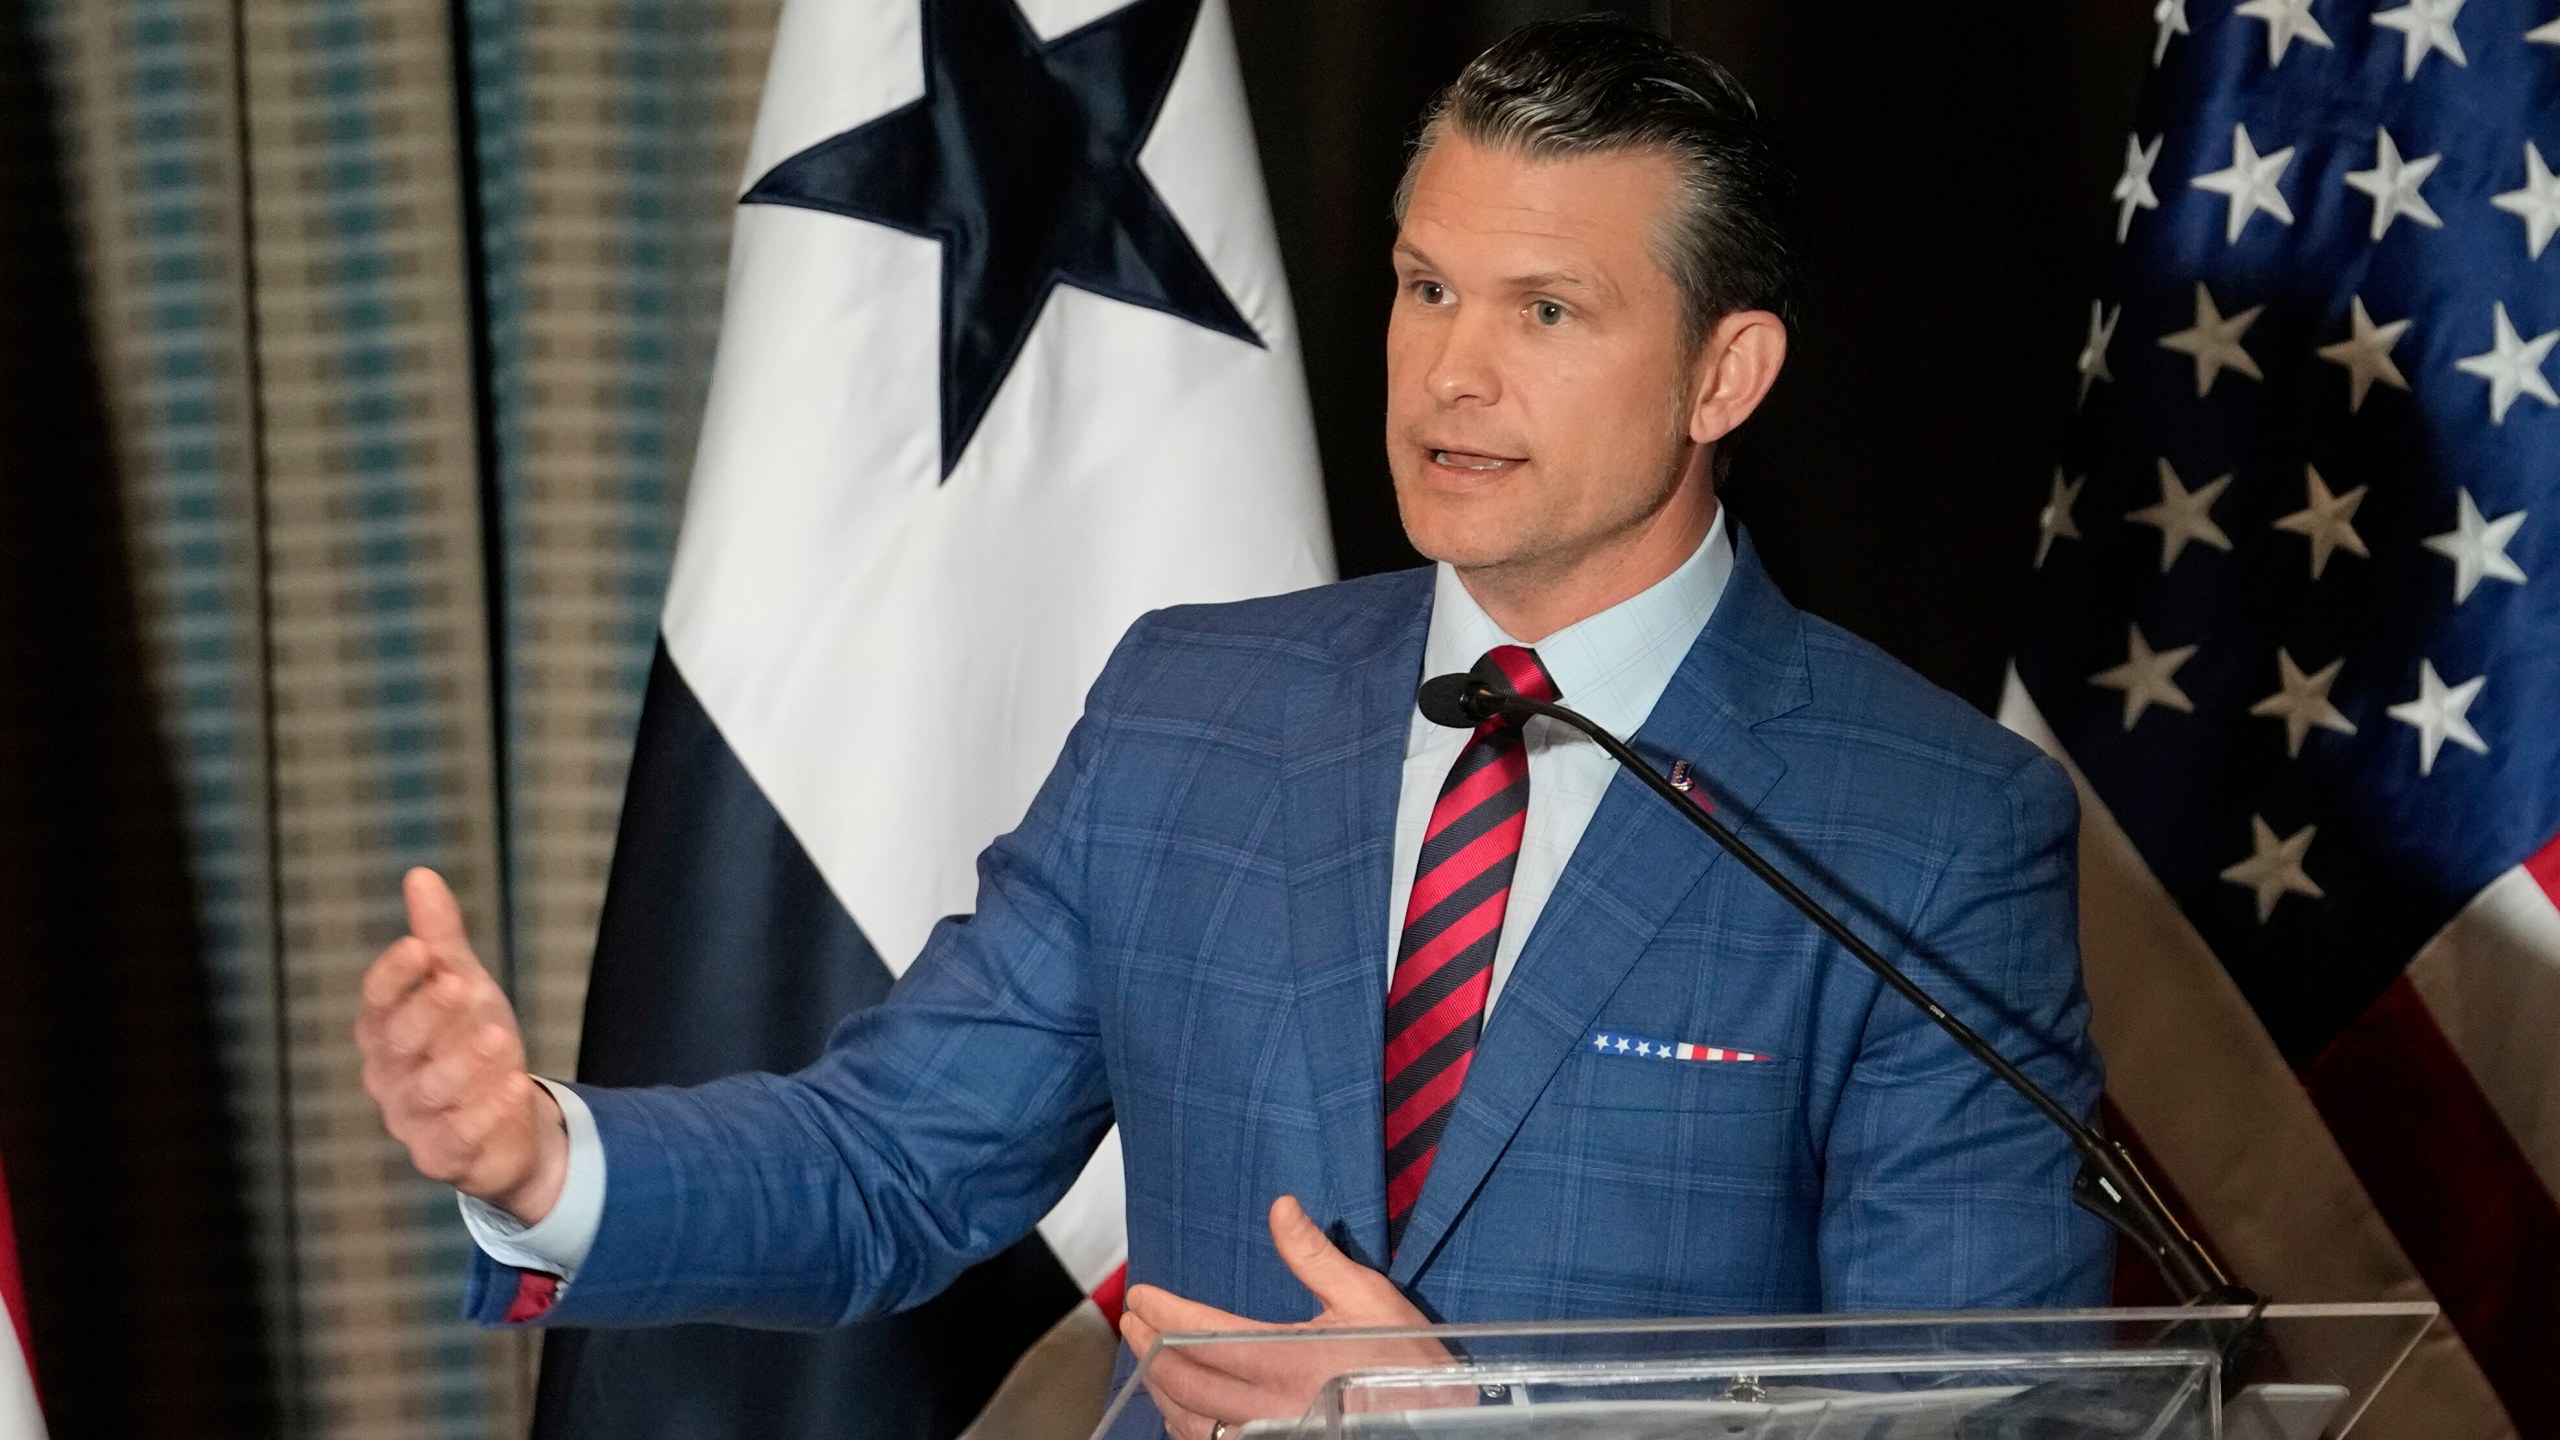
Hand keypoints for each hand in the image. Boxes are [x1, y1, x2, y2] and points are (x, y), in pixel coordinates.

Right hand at [355, 867, 565, 1221]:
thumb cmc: (472, 1045)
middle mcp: (391, 1076)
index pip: (377, 1002)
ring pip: (430, 1090)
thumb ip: (440, 939)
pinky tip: (515, 1084)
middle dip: (428, 1013)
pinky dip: (487, 1112)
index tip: (419, 947)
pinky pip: (459, 1137)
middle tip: (461, 985)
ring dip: (464, 1063)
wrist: (512, 1121)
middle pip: (399, 1043)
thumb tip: (420, 876)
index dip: (394, 976)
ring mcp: (413, 1119)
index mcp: (386, 1032)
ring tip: (500, 1036)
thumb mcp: (464, 986)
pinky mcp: (443, 1156)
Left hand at [1119, 1197, 1453, 1438]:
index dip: (1162, 1313)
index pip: (1199, 1334)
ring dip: (1161, 1391)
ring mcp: (1269, 1439)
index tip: (1140, 1296)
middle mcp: (1267, 1408)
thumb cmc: (1409, 1364)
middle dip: (1148, 1347)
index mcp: (1285, 1359)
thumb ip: (1313, 1255)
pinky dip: (1187, 1430)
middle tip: (1132, 1323)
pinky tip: (1183, 1414)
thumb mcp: (1367, 1298)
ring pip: (1190, 1422)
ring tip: (1148, 1363)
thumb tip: (1280, 1208)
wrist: (1439, 1425)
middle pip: (1183, 1379)